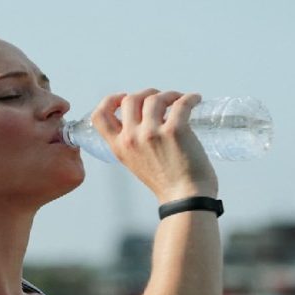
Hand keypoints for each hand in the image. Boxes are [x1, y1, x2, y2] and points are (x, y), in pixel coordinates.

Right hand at [91, 89, 218, 201]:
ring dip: (169, 95)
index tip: (123, 97)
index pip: (99, 116)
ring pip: (155, 98)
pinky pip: (181, 103)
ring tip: (180, 100)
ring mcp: (152, 133)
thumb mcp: (136, 164)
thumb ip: (134, 144)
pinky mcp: (175, 130)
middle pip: (130, 99)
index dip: (110, 100)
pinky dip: (190, 98)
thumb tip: (145, 121)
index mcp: (120, 147)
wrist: (186, 199)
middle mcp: (131, 138)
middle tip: (160, 99)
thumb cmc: (167, 184)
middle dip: (146, 94)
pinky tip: (195, 99)